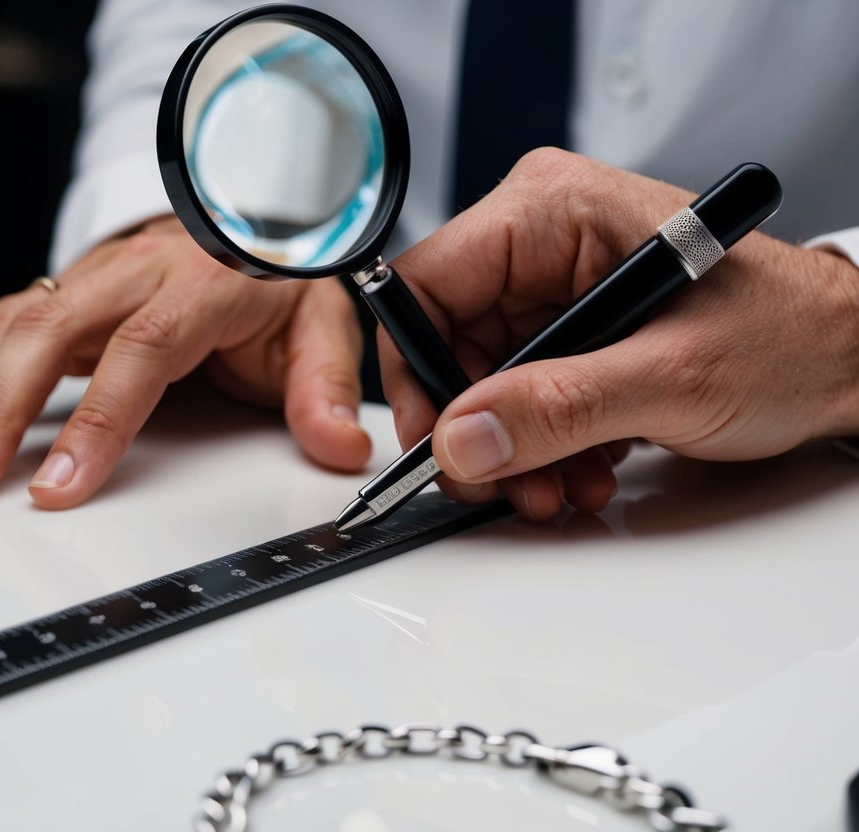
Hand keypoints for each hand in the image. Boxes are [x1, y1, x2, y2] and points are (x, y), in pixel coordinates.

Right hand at [0, 216, 370, 505]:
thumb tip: (341, 449)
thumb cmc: (277, 278)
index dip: (98, 420)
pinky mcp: (56, 295)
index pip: (141, 350)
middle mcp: (129, 273)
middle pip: (46, 332)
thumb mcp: (321, 324)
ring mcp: (84, 280)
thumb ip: (325, 387)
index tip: (61, 486)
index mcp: (199, 282)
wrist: (245, 219)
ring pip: (3, 326)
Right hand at [382, 149, 858, 519]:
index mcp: (554, 210)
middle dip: (475, 426)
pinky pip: (519, 394)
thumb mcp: (671, 377)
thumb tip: (463, 437)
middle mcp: (545, 242)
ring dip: (511, 448)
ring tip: (558, 485)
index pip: (428, 283)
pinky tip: (580, 468)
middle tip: (502, 481)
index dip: (417, 369)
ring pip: (481, 380)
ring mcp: (556, 289)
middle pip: (448, 342)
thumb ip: (558, 409)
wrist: (850, 360)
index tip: (434, 437)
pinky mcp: (572, 332)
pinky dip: (538, 444)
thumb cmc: (793, 334)